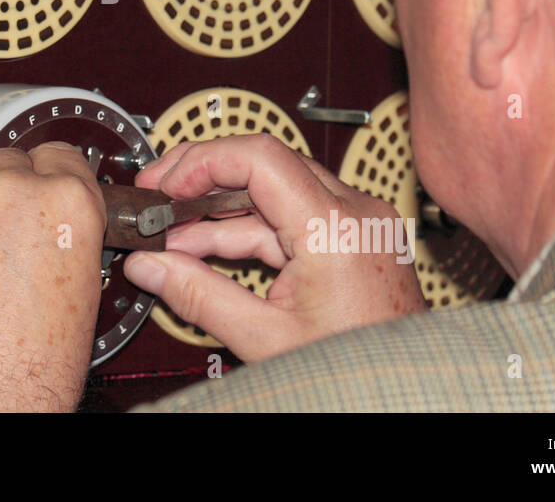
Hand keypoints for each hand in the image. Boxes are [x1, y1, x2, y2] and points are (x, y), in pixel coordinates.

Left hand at [0, 142, 105, 411]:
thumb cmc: (36, 363)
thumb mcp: (84, 289)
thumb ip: (69, 238)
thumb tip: (57, 231)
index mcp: (66, 203)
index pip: (63, 154)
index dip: (57, 172)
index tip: (50, 183)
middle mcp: (11, 195)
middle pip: (9, 160)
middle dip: (12, 186)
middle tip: (16, 226)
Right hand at [123, 133, 425, 361]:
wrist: (404, 397)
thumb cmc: (358, 372)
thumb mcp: (265, 338)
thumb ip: (199, 297)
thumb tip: (149, 267)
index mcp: (335, 229)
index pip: (260, 157)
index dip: (203, 161)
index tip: (166, 184)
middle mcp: (354, 212)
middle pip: (264, 165)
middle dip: (203, 181)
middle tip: (159, 196)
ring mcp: (357, 222)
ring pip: (275, 191)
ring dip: (220, 211)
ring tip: (173, 237)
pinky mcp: (353, 237)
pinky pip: (292, 216)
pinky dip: (249, 229)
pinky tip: (209, 248)